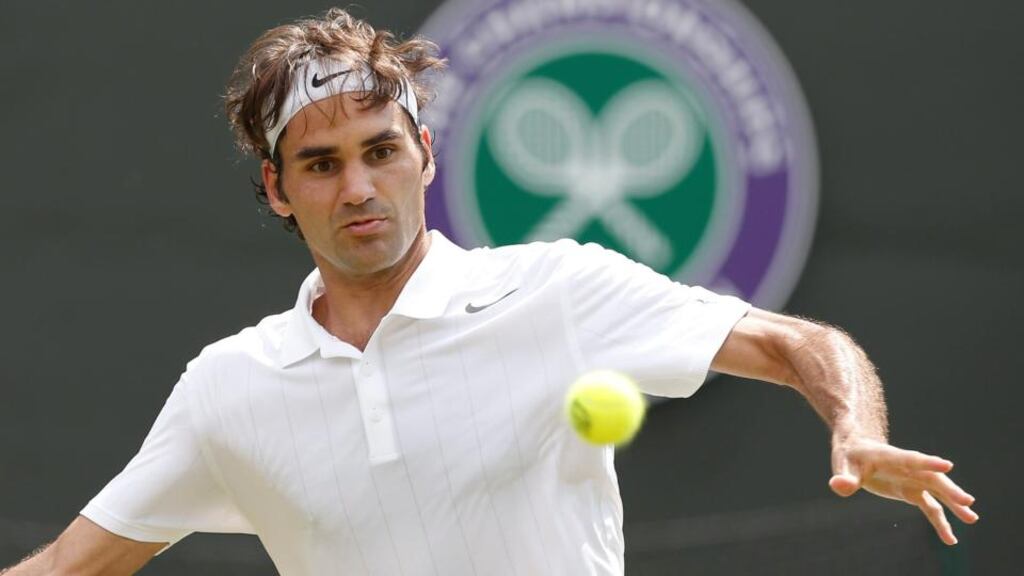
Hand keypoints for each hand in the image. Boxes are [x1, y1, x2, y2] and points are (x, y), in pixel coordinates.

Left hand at [829, 436, 978, 544]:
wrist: (856, 451)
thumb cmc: (849, 456)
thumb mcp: (842, 466)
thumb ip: (844, 477)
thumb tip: (838, 486)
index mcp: (891, 457)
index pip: (912, 459)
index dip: (928, 463)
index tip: (947, 465)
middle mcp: (908, 468)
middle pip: (932, 478)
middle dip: (949, 489)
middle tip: (968, 502)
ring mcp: (912, 480)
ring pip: (938, 492)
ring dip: (954, 505)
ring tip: (972, 519)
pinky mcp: (911, 491)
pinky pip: (930, 507)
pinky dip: (941, 521)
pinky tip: (950, 538)